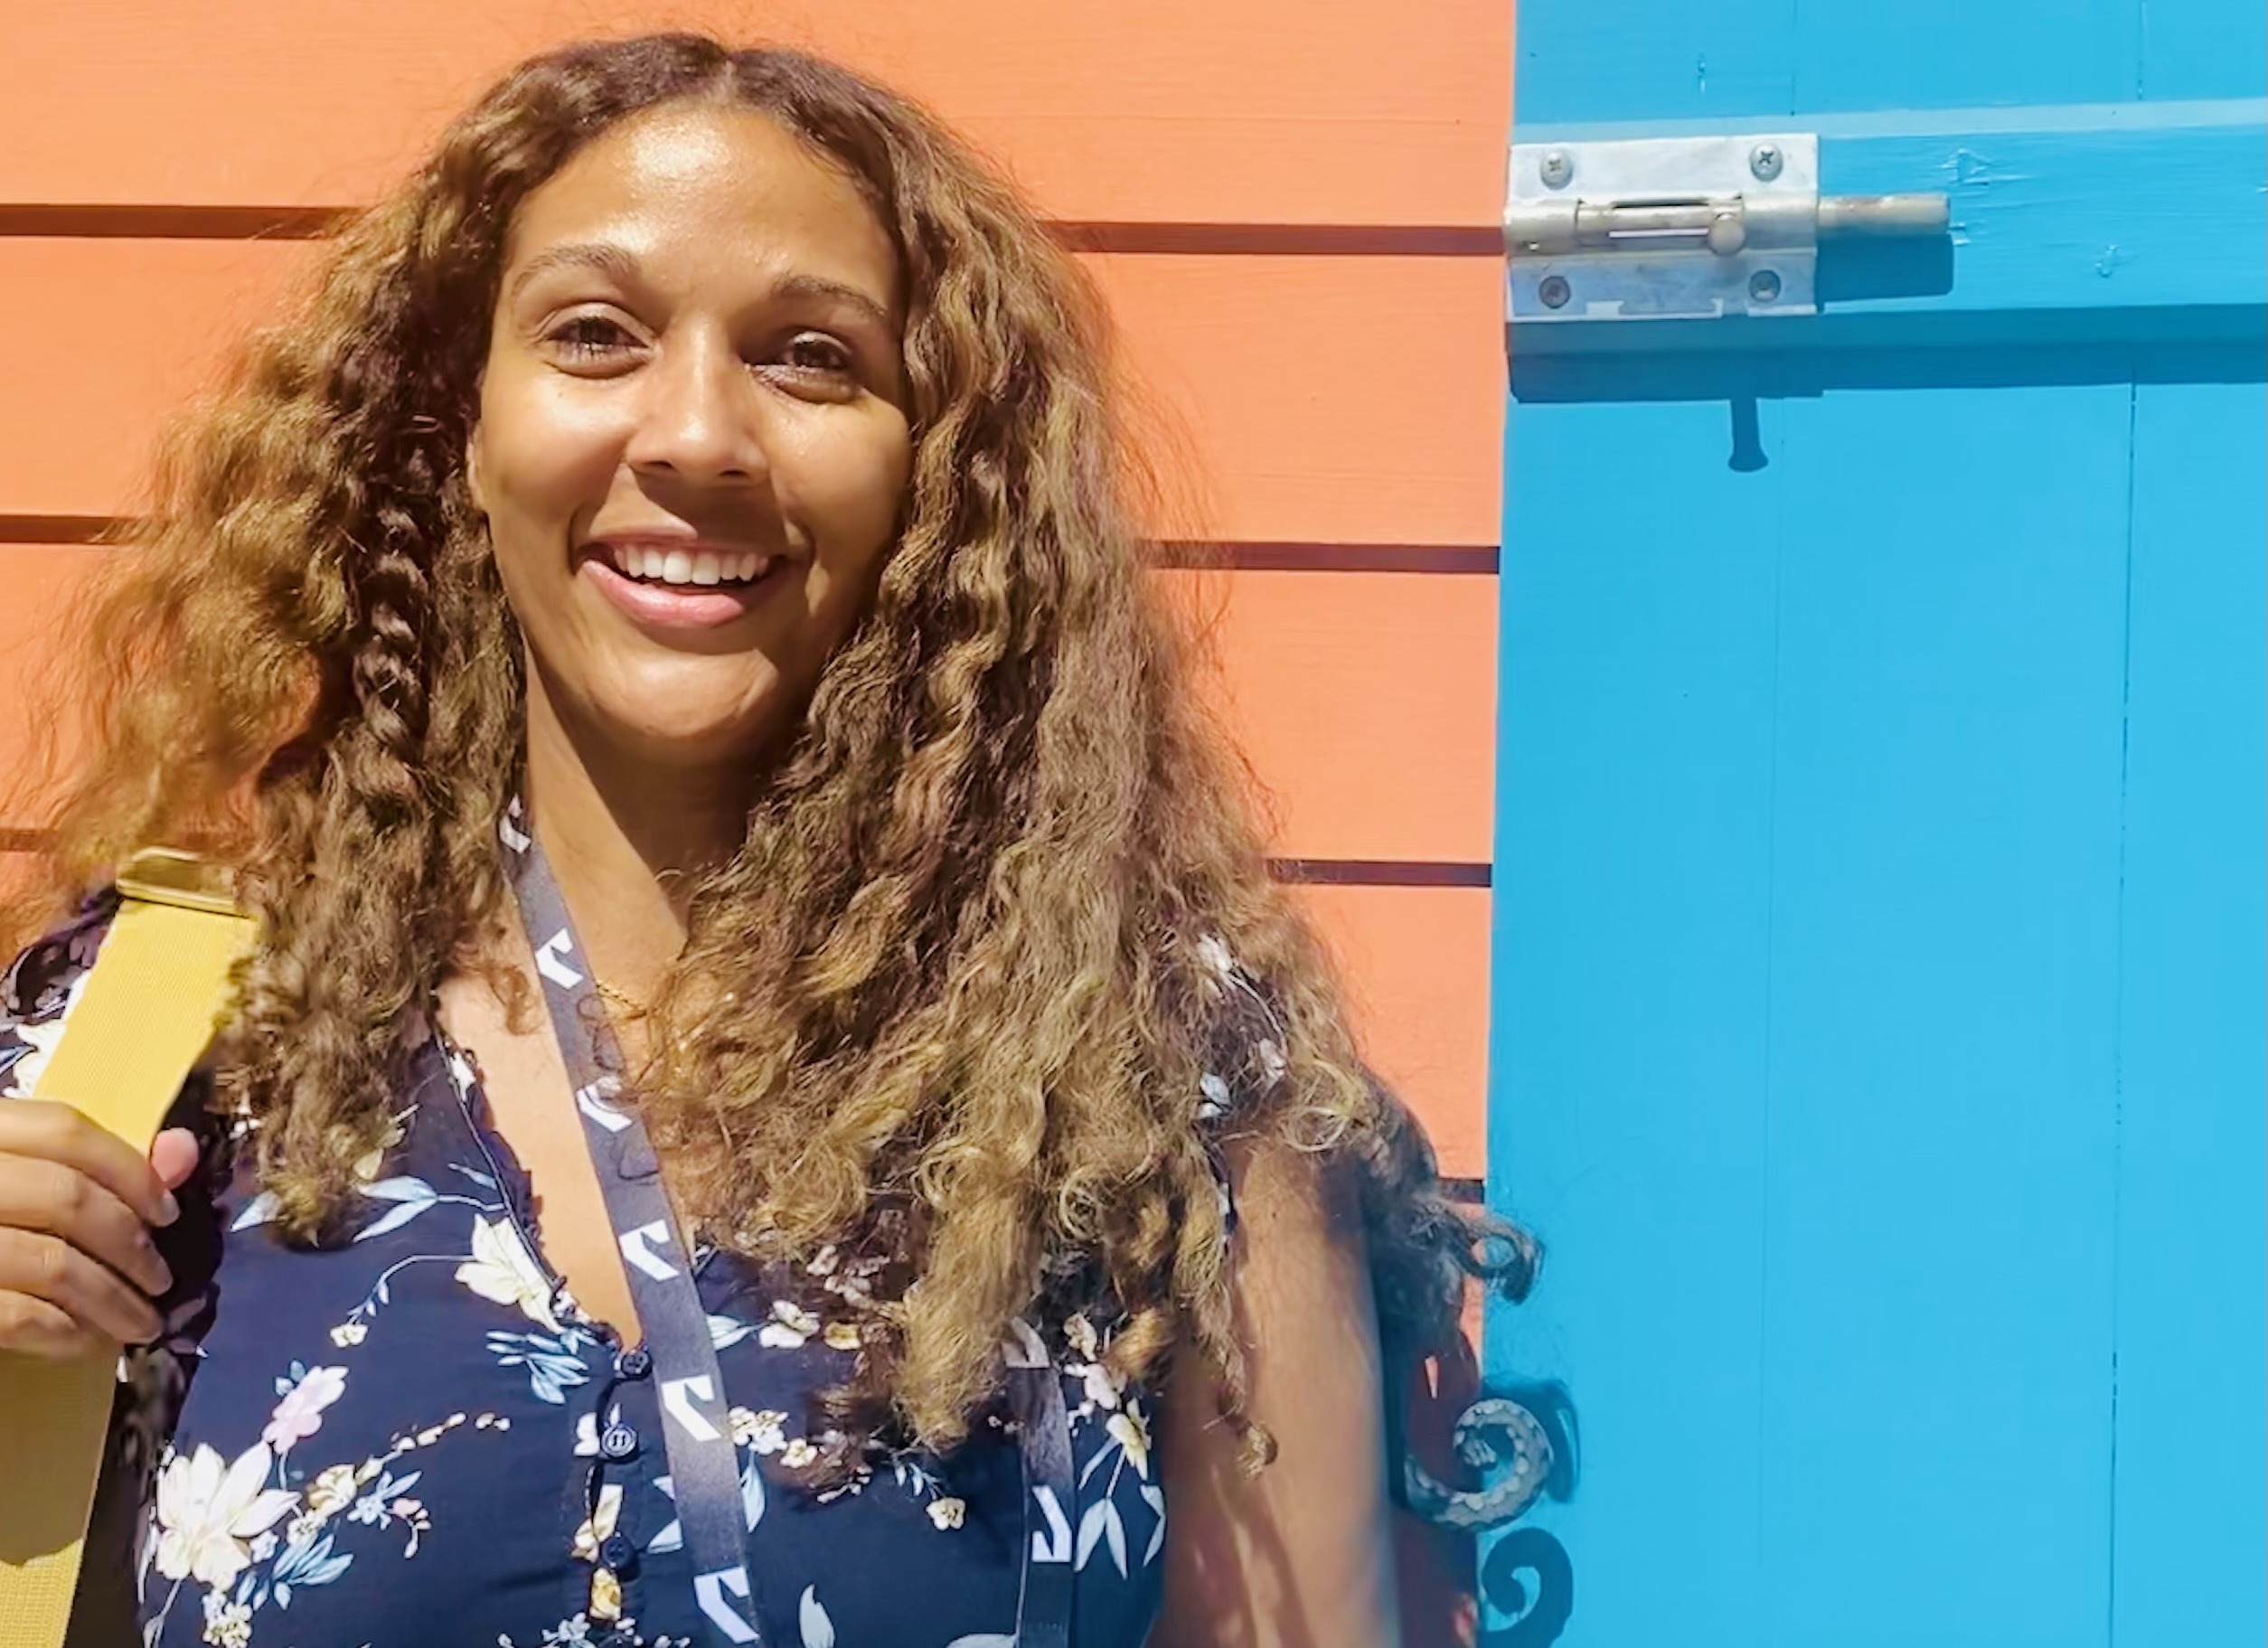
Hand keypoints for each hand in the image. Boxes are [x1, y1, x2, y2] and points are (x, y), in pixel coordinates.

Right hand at [0, 1103, 197, 1359]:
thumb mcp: (8, 1175)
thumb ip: (84, 1162)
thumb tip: (185, 1151)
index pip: (61, 1128)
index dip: (128, 1169)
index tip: (167, 1211)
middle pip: (64, 1197)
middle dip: (129, 1244)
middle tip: (162, 1279)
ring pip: (50, 1263)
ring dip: (112, 1301)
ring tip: (141, 1324)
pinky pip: (18, 1315)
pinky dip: (66, 1334)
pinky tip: (89, 1345)